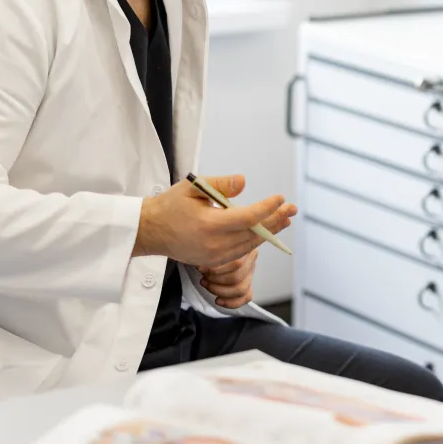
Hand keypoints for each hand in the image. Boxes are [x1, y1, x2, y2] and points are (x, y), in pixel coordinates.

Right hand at [132, 174, 298, 268]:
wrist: (150, 232)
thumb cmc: (170, 206)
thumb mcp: (192, 187)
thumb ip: (219, 184)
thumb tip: (244, 182)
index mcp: (208, 226)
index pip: (247, 218)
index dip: (266, 208)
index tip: (280, 198)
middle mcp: (214, 245)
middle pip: (253, 234)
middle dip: (275, 221)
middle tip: (292, 209)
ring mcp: (214, 257)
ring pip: (250, 245)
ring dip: (269, 232)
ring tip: (285, 219)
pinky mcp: (213, 262)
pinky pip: (241, 252)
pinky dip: (255, 240)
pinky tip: (266, 231)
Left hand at [199, 247, 259, 308]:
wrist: (209, 249)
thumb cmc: (209, 246)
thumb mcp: (208, 244)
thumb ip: (208, 252)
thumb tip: (200, 265)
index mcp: (244, 246)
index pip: (236, 263)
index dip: (216, 269)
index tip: (200, 269)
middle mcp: (250, 259)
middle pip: (237, 277)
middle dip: (216, 281)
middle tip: (204, 278)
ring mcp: (250, 272)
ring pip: (241, 289)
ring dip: (220, 290)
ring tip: (206, 285)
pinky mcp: (248, 284)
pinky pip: (246, 297)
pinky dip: (231, 302)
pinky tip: (218, 300)